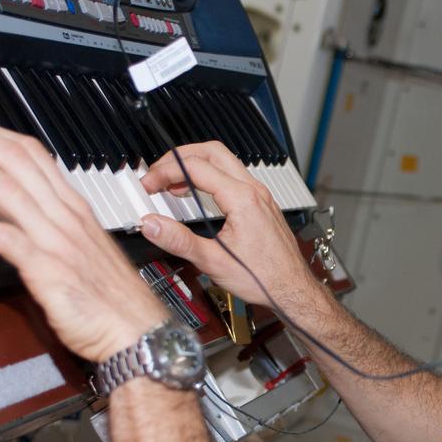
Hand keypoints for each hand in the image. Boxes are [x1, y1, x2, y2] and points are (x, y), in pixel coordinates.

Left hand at [0, 119, 167, 362]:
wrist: (138, 331)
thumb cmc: (114, 300)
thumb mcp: (85, 251)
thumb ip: (54, 230)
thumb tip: (17, 218)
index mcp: (75, 208)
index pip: (32, 154)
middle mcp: (65, 216)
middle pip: (14, 160)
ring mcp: (56, 239)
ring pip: (4, 188)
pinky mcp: (47, 268)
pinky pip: (2, 237)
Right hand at [138, 142, 319, 308]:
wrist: (292, 289)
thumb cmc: (264, 278)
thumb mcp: (213, 262)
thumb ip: (178, 240)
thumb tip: (151, 224)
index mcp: (243, 199)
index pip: (196, 167)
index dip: (165, 172)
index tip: (149, 185)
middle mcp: (254, 191)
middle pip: (212, 151)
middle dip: (180, 157)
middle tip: (158, 172)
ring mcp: (260, 195)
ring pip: (225, 161)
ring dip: (196, 164)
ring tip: (172, 182)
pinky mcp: (262, 203)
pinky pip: (234, 176)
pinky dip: (210, 176)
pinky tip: (198, 193)